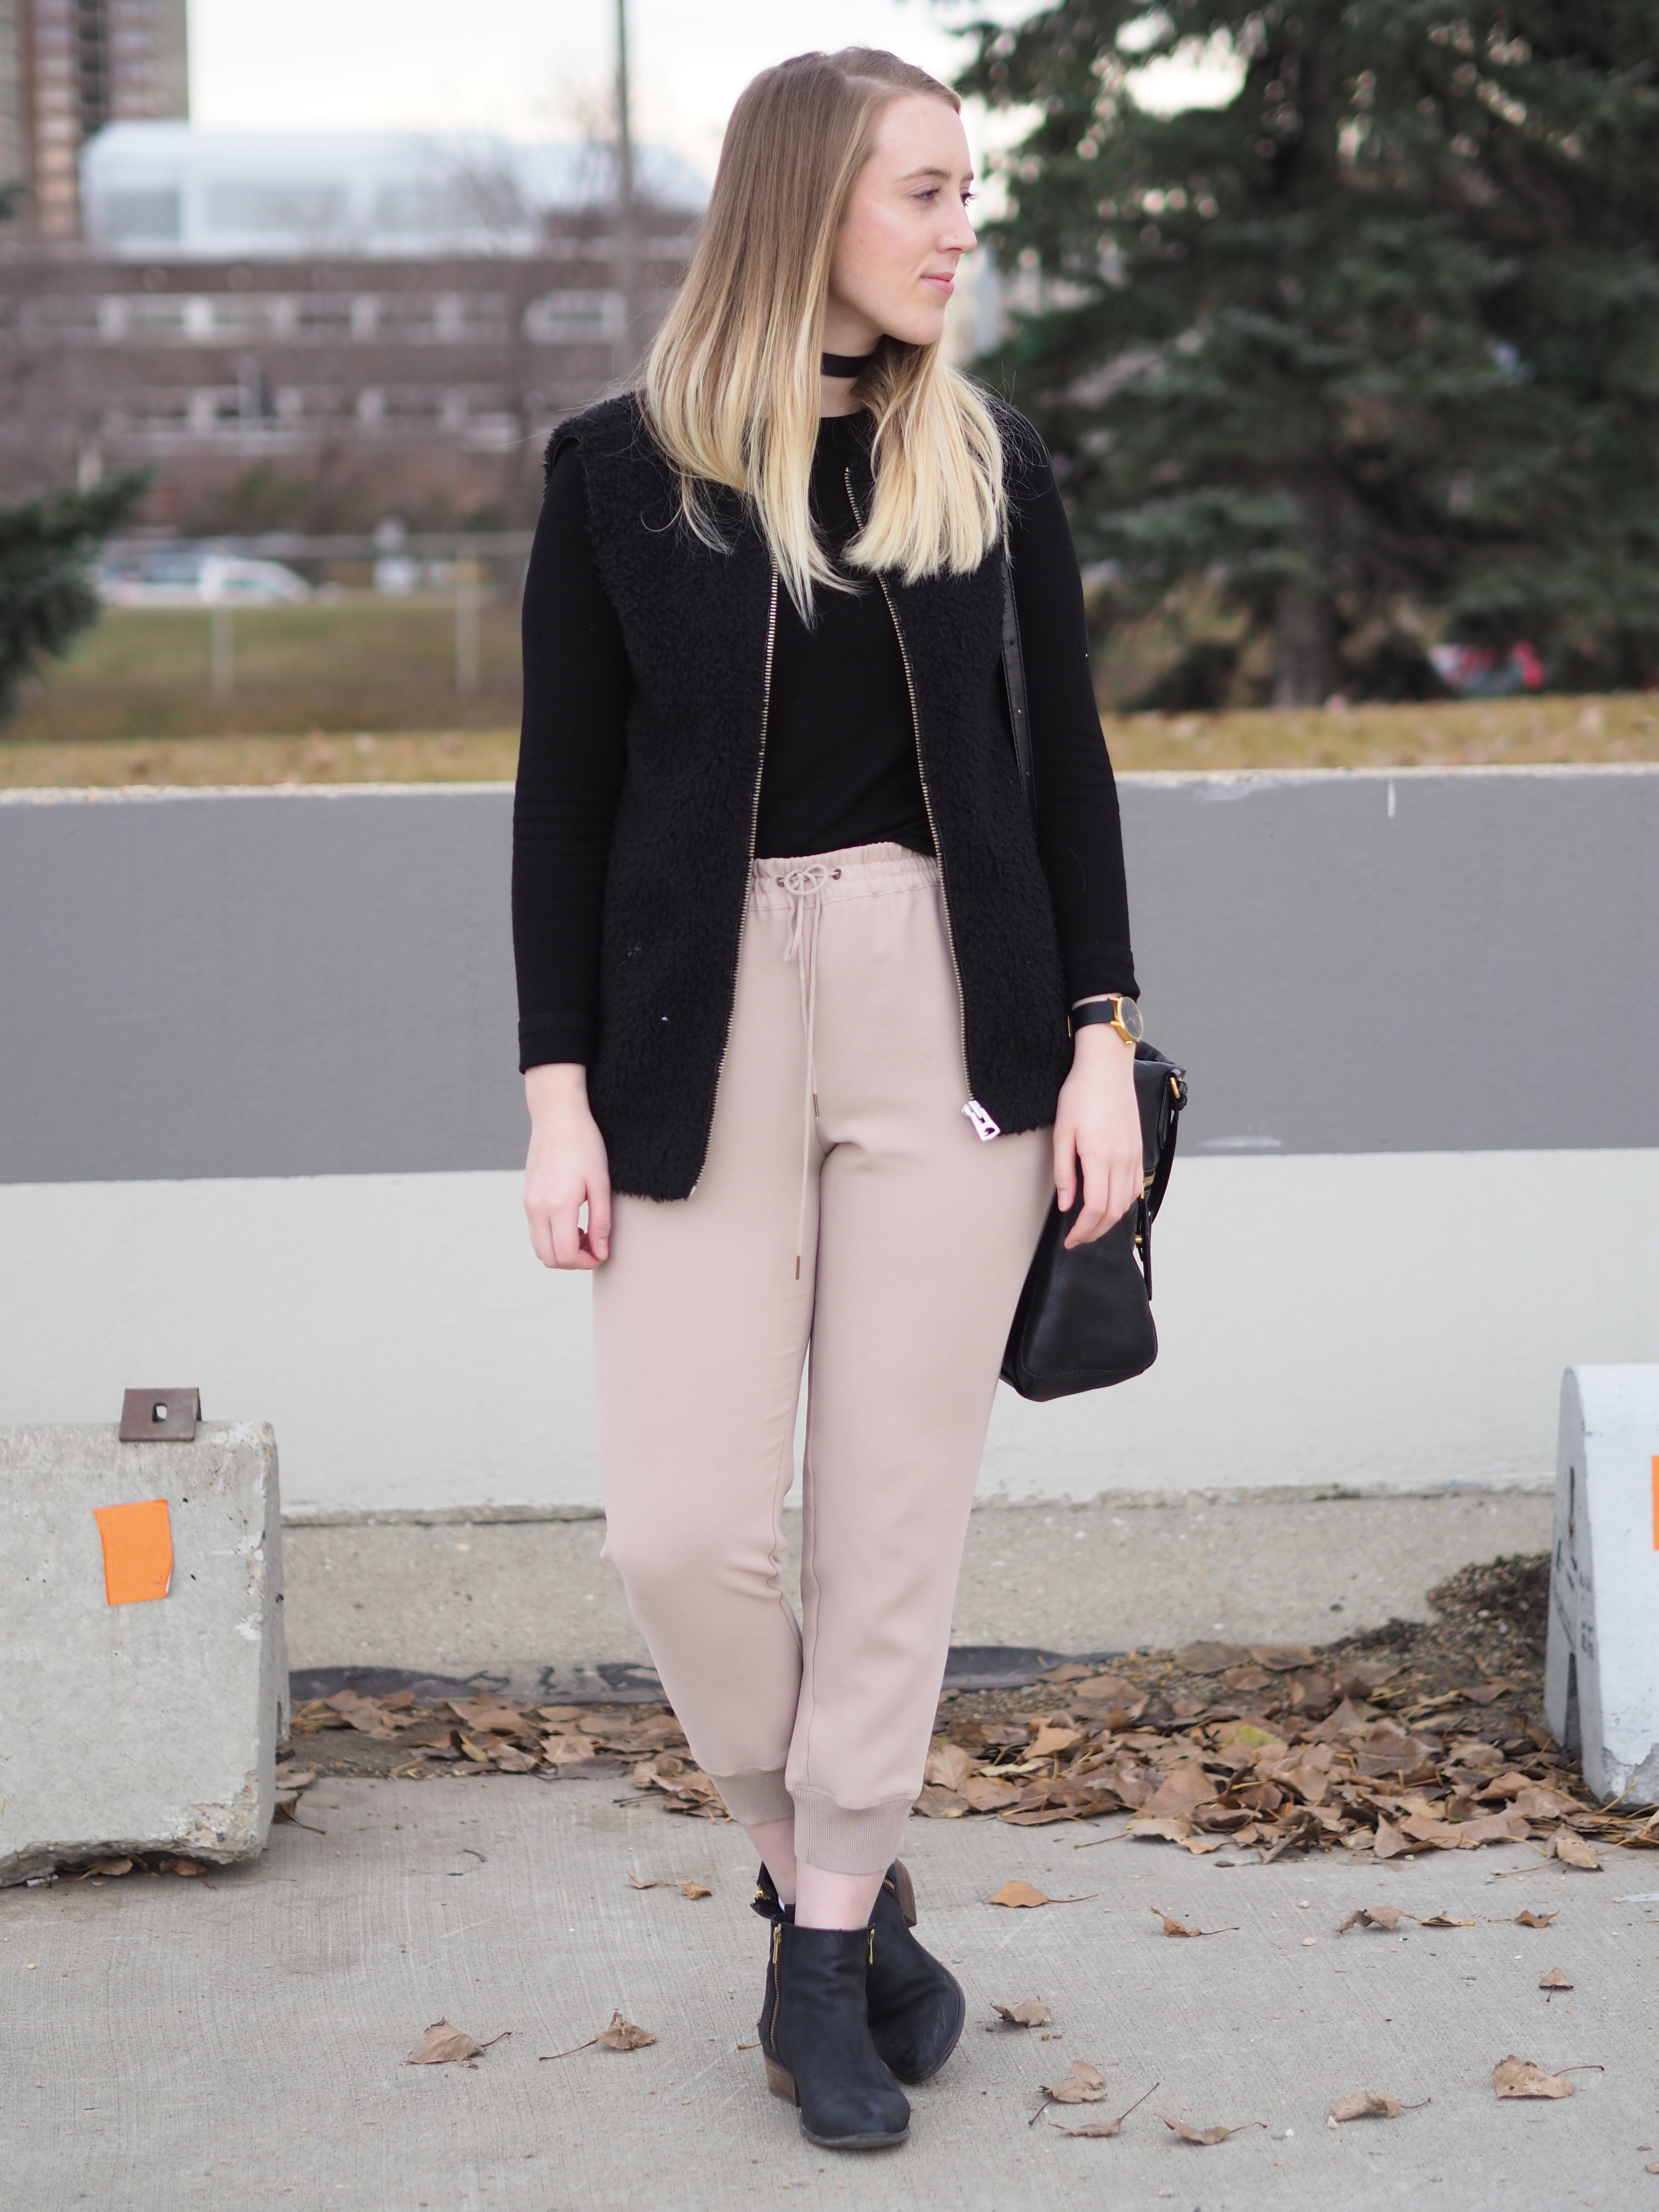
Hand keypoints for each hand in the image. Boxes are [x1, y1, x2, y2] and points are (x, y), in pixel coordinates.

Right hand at [523, 1064, 611, 1268]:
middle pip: (549, 1258)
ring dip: (561, 1250)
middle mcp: (537, 1209)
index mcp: (558, 1206)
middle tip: (594, 1245)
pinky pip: (535, 1232)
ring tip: (583, 1233)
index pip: (566, 1255)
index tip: (601, 1253)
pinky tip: (570, 1221)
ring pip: (539, 1248)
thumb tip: (601, 1253)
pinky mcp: (527, 1198)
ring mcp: (528, 1204)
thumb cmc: (584, 1145)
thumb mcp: (600, 1183)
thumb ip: (600, 1222)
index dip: (586, 1262)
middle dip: (574, 1261)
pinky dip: (552, 1237)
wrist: (557, 1117)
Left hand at [1052, 1021, 1142, 1248]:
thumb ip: (1064, 1172)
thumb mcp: (1062, 1133)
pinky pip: (1135, 1187)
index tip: (1070, 1240)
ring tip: (1091, 1227)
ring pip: (1126, 1202)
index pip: (1095, 1208)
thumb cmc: (1080, 1094)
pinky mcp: (1138, 1150)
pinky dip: (1123, 1204)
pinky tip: (1110, 1206)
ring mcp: (1133, 1156)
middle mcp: (1121, 1160)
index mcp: (1099, 1157)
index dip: (1082, 1231)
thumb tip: (1066, 1205)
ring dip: (1109, 1221)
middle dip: (1094, 1232)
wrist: (1106, 1068)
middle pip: (1112, 1212)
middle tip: (1078, 1239)